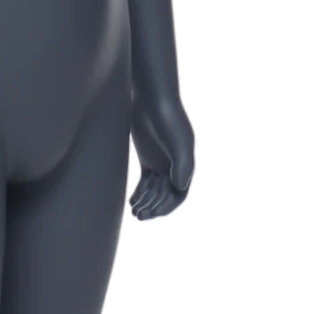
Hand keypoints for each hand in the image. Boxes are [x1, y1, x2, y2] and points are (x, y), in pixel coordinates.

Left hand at [128, 93, 195, 222]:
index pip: (177, 194)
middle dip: (153, 206)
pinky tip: (130, 197)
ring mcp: (160, 161)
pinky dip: (139, 190)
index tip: (150, 214)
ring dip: (145, 201)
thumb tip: (180, 187)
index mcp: (184, 165)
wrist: (152, 99)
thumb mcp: (179, 142)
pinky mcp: (147, 156)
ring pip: (154, 189)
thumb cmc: (168, 119)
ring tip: (133, 209)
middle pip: (164, 194)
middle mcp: (174, 166)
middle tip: (138, 215)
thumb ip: (182, 165)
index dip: (165, 207)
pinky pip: (145, 179)